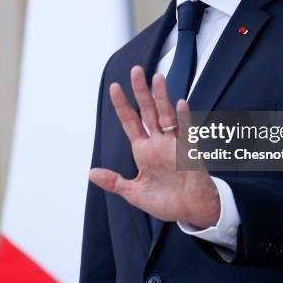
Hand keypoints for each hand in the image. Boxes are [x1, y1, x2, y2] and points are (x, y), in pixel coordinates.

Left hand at [89, 65, 220, 228]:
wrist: (191, 211)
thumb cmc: (166, 201)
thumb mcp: (134, 193)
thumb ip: (115, 182)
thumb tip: (91, 172)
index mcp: (144, 150)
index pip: (130, 122)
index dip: (122, 105)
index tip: (114, 87)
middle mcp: (158, 143)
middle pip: (148, 111)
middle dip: (141, 92)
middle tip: (136, 70)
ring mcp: (174, 145)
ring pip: (166, 116)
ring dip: (162, 97)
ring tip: (157, 79)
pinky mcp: (190, 152)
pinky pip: (187, 132)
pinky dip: (184, 118)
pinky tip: (180, 103)